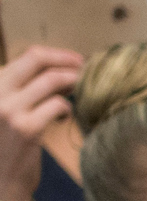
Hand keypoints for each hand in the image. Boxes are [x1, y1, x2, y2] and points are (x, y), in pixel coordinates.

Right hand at [0, 44, 81, 200]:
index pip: (24, 57)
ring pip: (50, 80)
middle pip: (35, 59)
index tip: (72, 60)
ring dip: (72, 82)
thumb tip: (58, 71)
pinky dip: (67, 108)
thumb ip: (22, 90)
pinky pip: (57, 105)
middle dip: (65, 60)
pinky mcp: (25, 128)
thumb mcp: (5, 110)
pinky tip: (64, 116)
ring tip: (80, 91)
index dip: (53, 55)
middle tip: (84, 68)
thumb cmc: (3, 145)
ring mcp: (7, 109)